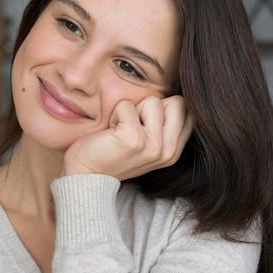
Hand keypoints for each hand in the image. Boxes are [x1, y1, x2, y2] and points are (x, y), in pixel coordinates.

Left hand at [62, 95, 193, 180]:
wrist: (86, 174)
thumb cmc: (113, 152)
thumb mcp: (147, 143)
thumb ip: (164, 125)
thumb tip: (173, 97)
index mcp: (174, 151)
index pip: (186, 111)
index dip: (164, 109)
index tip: (143, 124)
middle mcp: (168, 151)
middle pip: (176, 102)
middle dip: (150, 106)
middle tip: (130, 126)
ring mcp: (152, 145)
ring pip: (152, 101)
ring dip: (131, 110)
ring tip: (120, 129)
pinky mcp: (133, 139)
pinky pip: (126, 106)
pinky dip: (114, 114)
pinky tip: (110, 132)